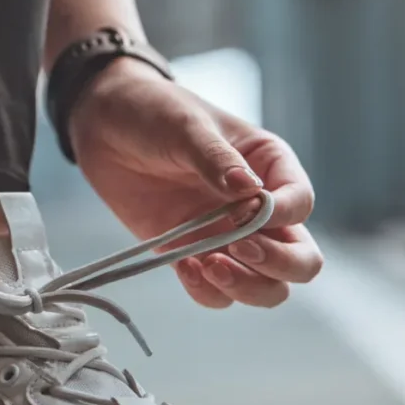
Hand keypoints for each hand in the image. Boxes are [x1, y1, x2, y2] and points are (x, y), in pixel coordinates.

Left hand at [68, 59, 322, 308]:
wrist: (103, 125)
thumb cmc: (155, 112)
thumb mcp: (188, 127)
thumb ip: (217, 160)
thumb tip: (250, 191)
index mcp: (270, 167)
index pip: (301, 204)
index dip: (285, 216)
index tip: (248, 212)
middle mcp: (258, 208)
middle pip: (300, 258)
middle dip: (279, 264)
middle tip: (239, 248)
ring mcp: (227, 236)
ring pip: (266, 286)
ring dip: (247, 287)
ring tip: (209, 265)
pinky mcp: (191, 253)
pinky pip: (215, 292)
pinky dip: (208, 292)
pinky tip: (186, 268)